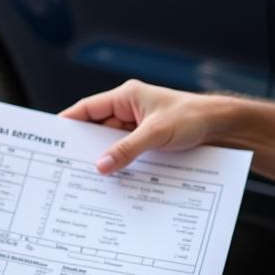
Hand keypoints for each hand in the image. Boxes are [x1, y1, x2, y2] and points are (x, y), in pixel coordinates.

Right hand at [60, 79, 210, 172]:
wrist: (223, 127)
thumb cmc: (193, 118)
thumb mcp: (156, 133)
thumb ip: (127, 149)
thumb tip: (100, 166)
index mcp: (126, 96)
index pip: (88, 108)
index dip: (68, 122)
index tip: (51, 137)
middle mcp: (129, 110)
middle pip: (96, 128)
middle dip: (84, 146)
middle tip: (66, 164)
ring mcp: (138, 126)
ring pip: (111, 143)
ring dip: (104, 158)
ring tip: (87, 176)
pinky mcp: (148, 141)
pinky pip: (126, 152)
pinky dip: (120, 163)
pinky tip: (113, 178)